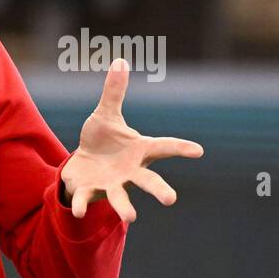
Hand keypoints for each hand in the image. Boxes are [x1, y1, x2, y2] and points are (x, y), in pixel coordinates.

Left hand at [61, 58, 203, 221]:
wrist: (81, 164)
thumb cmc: (101, 140)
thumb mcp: (106, 115)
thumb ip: (113, 92)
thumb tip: (119, 60)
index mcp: (138, 150)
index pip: (163, 147)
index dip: (180, 148)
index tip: (199, 151)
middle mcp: (128, 171)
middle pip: (148, 181)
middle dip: (159, 190)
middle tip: (171, 200)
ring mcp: (110, 184)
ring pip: (120, 197)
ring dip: (125, 207)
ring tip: (132, 217)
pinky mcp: (89, 191)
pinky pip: (86, 199)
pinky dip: (84, 205)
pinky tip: (79, 212)